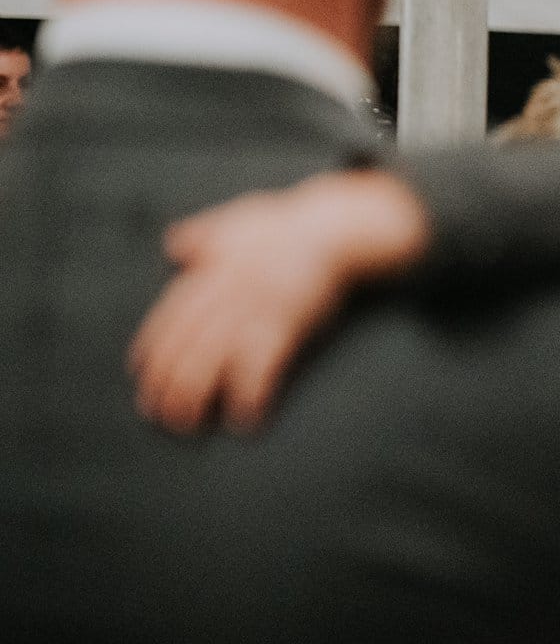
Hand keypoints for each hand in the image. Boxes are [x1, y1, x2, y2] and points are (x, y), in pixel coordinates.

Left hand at [129, 171, 429, 433]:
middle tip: (156, 412)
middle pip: (186, 342)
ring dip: (196, 393)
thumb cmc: (288, 225)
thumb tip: (173, 244)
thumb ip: (203, 235)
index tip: (140, 371)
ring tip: (188, 423)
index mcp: (212, 272)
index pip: (171, 314)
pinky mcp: (287, 325)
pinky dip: (251, 392)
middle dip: (168, 380)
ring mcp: (254, 310)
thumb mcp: (237, 220)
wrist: (335, 229)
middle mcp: (226, 293)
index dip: (152, 345)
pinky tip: (245, 417)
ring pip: (214, 357)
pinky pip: (263, 364)